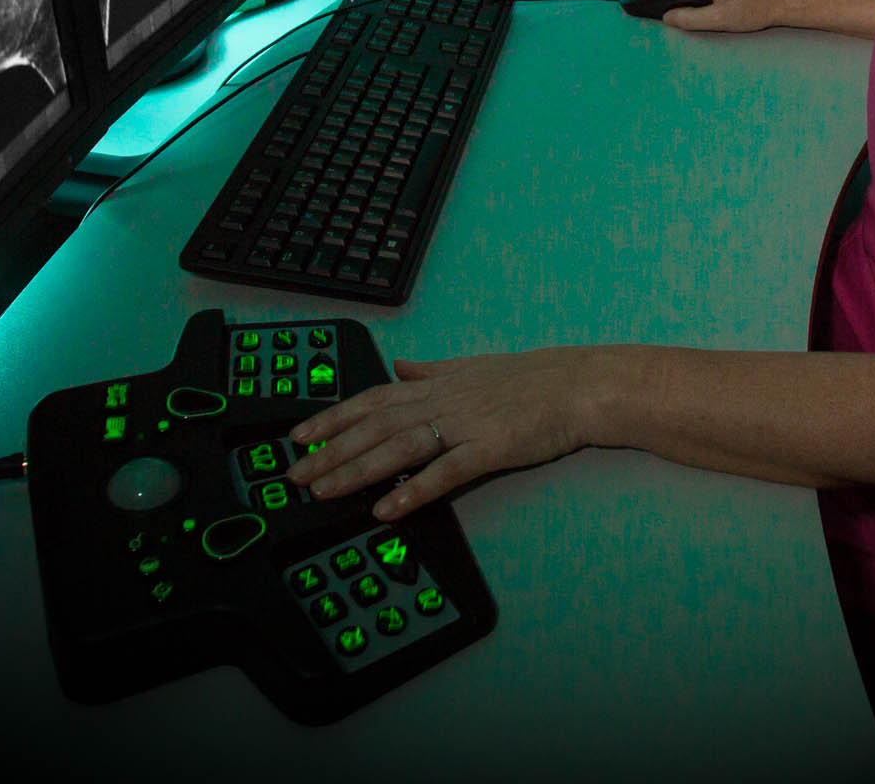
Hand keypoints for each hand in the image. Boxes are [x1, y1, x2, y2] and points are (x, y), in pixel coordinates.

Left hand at [288, 348, 601, 521]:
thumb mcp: (474, 366)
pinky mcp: (489, 449)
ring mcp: (464, 425)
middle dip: (330, 450)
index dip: (333, 417)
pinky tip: (386, 509)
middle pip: (374, 425)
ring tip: (324, 491)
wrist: (579, 385)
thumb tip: (399, 367)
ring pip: (398, 447)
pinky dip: (412, 490)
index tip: (301, 435)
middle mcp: (442, 401)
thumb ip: (432, 371)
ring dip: (356, 470)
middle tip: (295, 474)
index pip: (372, 398)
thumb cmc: (532, 379)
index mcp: (437, 383)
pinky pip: (444, 473)